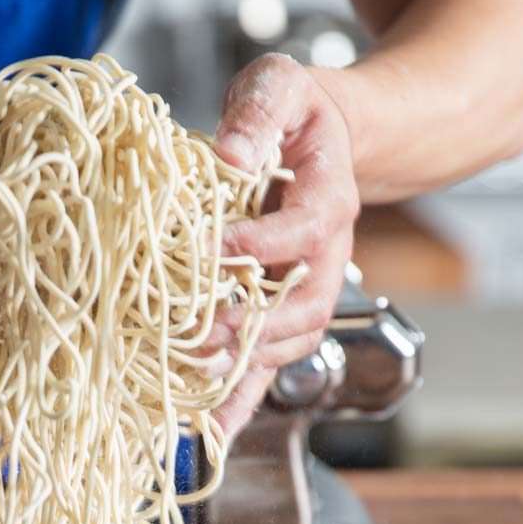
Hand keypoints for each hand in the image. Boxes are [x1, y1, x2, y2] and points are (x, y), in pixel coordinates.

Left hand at [205, 54, 358, 441]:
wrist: (323, 139)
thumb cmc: (294, 112)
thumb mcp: (278, 88)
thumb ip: (257, 113)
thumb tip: (229, 156)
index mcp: (329, 199)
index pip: (305, 230)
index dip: (262, 242)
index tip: (214, 245)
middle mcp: (327, 256)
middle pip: (305, 306)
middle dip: (252, 324)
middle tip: (199, 333)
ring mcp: (308, 293)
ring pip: (290, 344)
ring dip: (244, 368)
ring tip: (193, 385)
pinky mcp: (281, 315)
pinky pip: (267, 368)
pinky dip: (238, 404)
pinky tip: (208, 436)